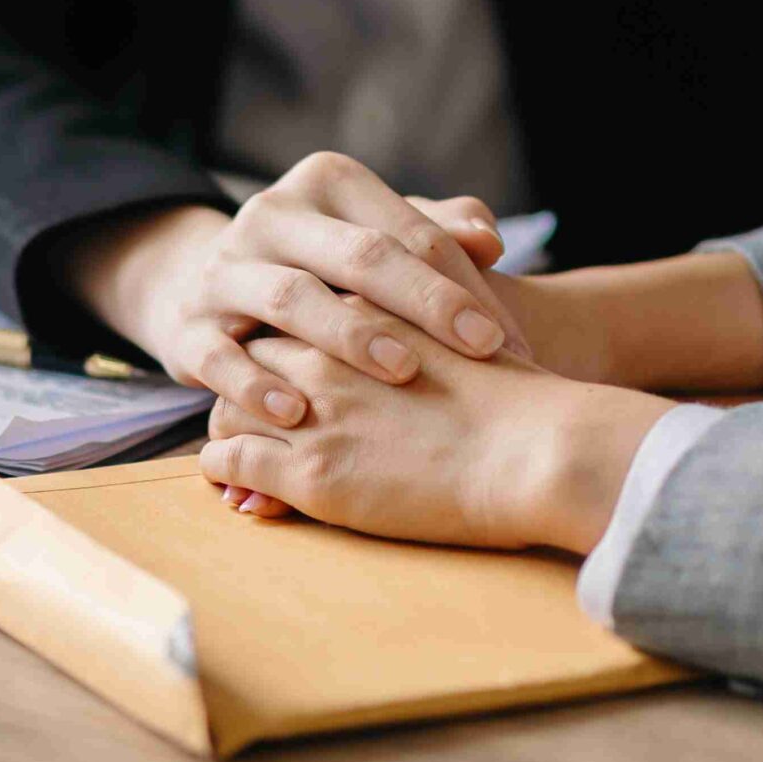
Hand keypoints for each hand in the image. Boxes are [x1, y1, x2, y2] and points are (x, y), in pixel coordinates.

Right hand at [61, 152, 530, 429]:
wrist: (211, 289)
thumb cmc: (326, 269)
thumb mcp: (378, 239)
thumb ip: (436, 234)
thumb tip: (488, 241)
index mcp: (328, 183)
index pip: (406, 230)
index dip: (461, 283)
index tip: (505, 339)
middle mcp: (273, 214)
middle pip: (357, 253)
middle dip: (423, 301)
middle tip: (478, 349)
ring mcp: (225, 269)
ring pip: (290, 296)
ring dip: (349, 334)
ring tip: (402, 370)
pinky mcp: (188, 327)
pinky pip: (220, 355)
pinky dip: (256, 383)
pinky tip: (296, 412)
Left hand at [198, 300, 675, 552]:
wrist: (538, 451)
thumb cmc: (525, 398)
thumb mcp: (477, 327)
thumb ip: (442, 309)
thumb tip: (464, 275)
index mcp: (363, 311)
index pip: (296, 309)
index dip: (288, 336)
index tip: (288, 358)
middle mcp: (325, 353)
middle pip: (252, 351)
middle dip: (247, 376)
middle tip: (252, 403)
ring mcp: (310, 412)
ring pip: (227, 405)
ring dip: (227, 424)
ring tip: (236, 445)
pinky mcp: (308, 473)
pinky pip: (229, 460)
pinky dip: (225, 471)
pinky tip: (238, 486)